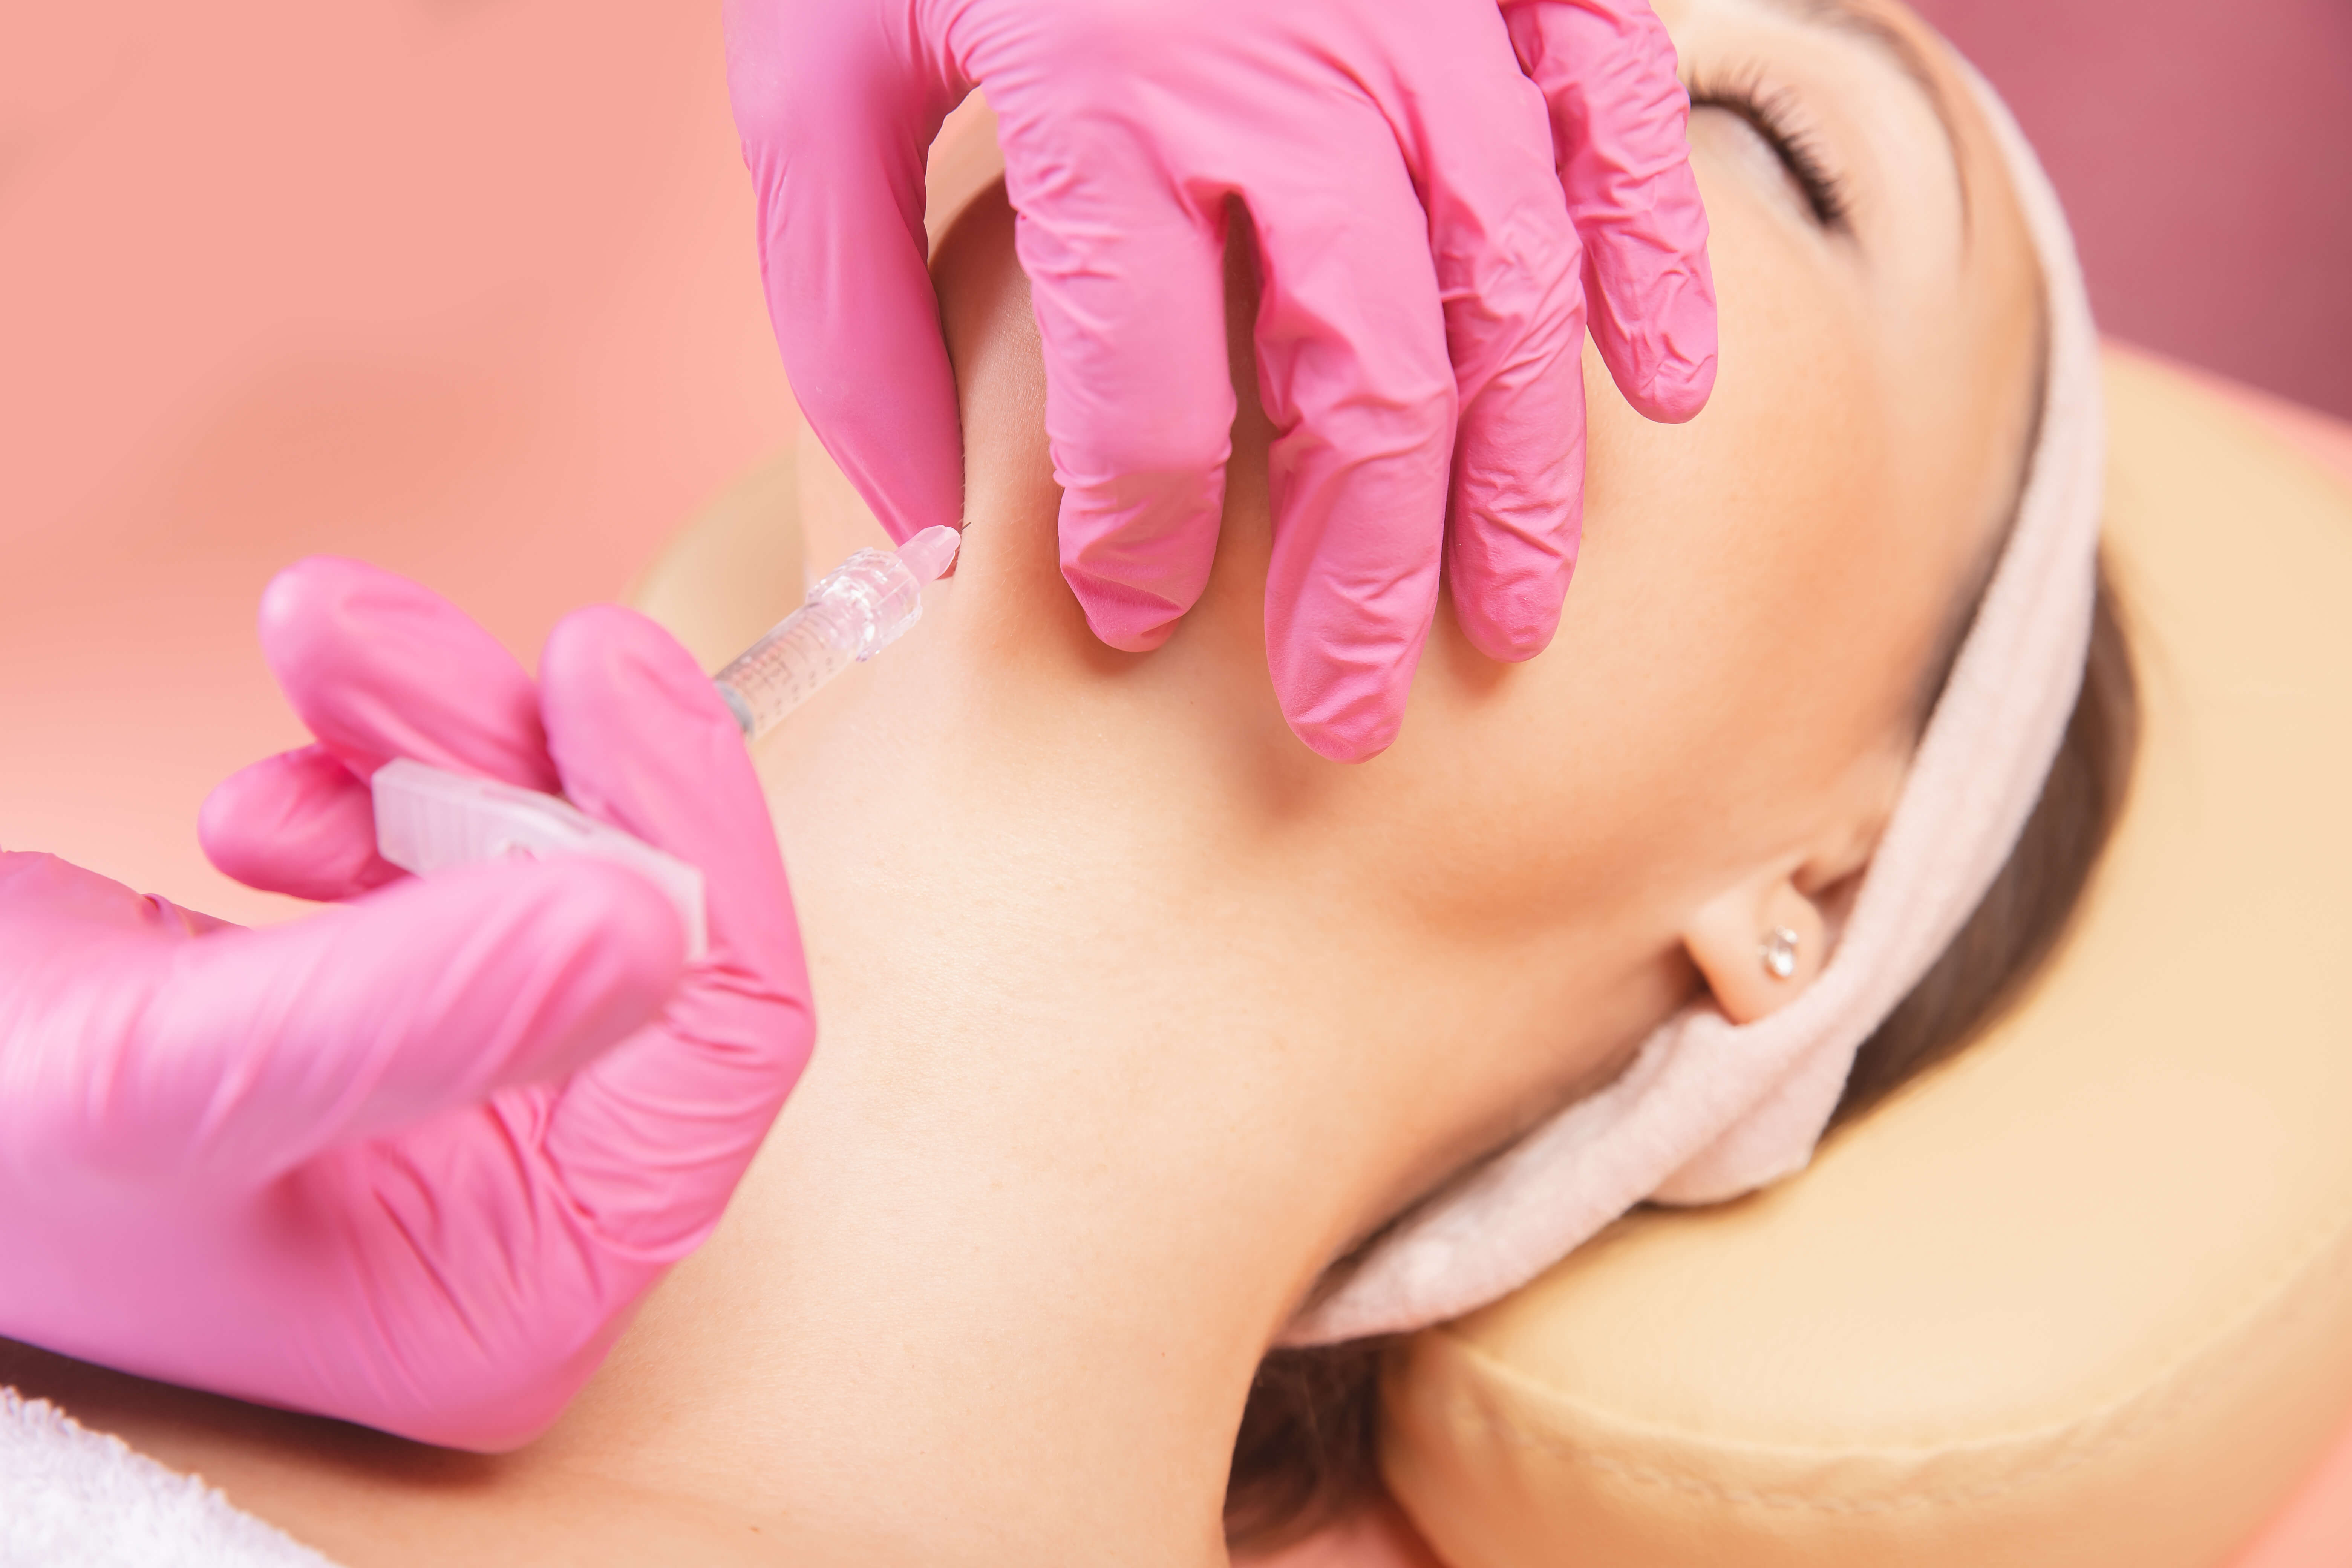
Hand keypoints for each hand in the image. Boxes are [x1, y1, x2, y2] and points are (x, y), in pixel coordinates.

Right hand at [0, 559, 810, 1448]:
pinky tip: (266, 803)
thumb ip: (409, 1013)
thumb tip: (653, 924)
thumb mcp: (166, 1078)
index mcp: (523, 1291)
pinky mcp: (426, 1021)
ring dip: (439, 738)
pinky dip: (380, 788)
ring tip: (314, 647)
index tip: (602, 665)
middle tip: (380, 635)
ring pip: (557, 869)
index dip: (680, 838)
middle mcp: (536, 1212)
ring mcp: (486, 1115)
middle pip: (642, 935)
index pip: (720, 1047)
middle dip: (516, 759)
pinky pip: (475, 866)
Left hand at [725, 0, 1712, 760]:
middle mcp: (1291, 58)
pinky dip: (1654, 253)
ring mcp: (1424, 6)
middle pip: (1363, 373)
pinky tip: (1660, 390)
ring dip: (1520, 471)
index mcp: (1101, 95)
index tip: (1125, 622)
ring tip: (1509, 619)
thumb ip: (847, 308)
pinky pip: (1616, 114)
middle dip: (1363, 567)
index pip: (1141, 394)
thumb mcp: (815, 78)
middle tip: (1352, 708)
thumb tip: (918, 536)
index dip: (1138, 537)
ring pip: (1510, 283)